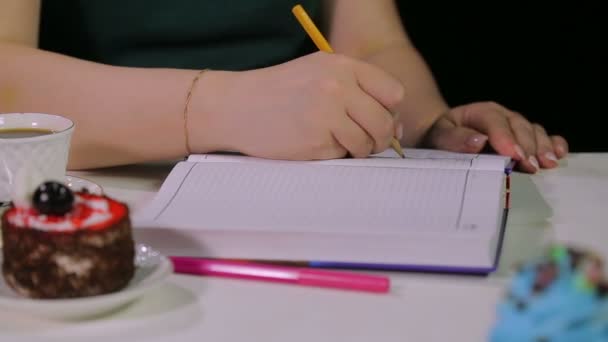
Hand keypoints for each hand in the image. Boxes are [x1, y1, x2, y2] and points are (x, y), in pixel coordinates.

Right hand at [191, 52, 403, 159]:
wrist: (235, 107)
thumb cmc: (278, 92)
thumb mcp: (318, 73)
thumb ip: (358, 91)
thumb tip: (395, 128)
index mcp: (342, 66)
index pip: (393, 93)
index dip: (389, 111)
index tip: (377, 118)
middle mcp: (338, 87)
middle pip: (385, 122)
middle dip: (378, 137)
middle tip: (363, 140)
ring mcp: (327, 115)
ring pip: (367, 143)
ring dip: (357, 149)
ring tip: (335, 141)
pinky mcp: (316, 142)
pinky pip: (343, 155)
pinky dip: (334, 154)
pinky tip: (315, 144)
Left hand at [422, 102, 567, 172]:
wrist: (445, 138)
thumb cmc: (442, 138)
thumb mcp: (440, 137)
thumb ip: (455, 139)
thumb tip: (478, 141)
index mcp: (480, 112)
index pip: (495, 121)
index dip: (506, 138)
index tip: (514, 155)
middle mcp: (501, 116)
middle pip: (519, 126)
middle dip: (527, 146)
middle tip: (532, 166)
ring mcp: (515, 125)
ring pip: (533, 131)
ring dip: (542, 147)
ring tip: (547, 163)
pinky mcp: (524, 137)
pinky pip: (542, 136)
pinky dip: (552, 143)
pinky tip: (558, 154)